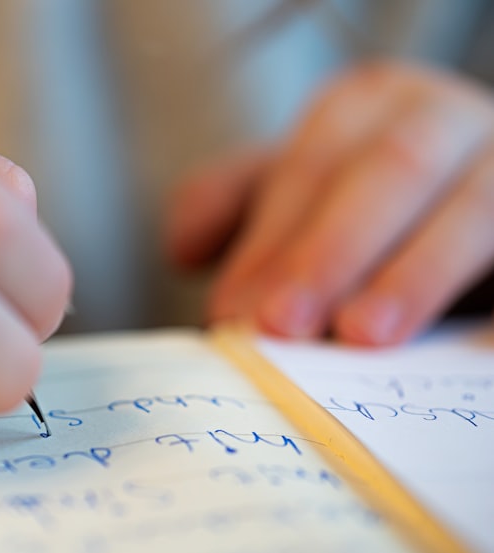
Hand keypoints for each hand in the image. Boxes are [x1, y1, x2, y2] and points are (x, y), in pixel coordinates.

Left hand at [166, 61, 493, 344]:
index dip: (272, 240)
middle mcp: (440, 117)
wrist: (471, 178)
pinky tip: (468, 352)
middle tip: (279, 326)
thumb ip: (237, 203)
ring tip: (361, 336)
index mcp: (367, 105)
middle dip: (328, 252)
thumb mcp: (299, 183)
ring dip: (413, 276)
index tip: (233, 311)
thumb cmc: (368, 193)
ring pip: (470, 208)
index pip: (313, 167)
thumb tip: (182, 249)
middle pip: (387, 174)